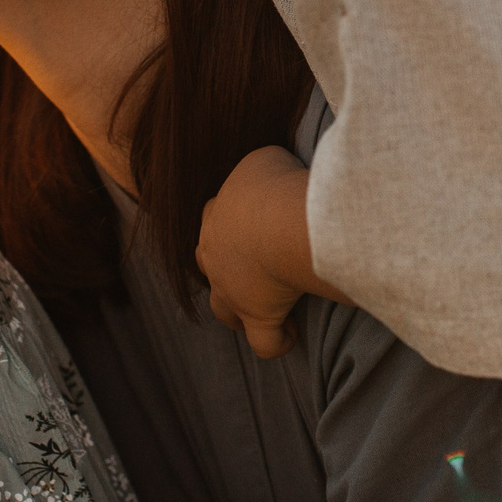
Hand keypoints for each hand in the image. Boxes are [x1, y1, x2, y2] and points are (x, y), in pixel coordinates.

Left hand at [197, 146, 317, 359]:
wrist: (283, 223)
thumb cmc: (274, 186)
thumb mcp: (262, 160)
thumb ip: (259, 169)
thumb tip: (271, 173)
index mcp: (215, 217)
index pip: (213, 218)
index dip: (230, 222)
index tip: (255, 224)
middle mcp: (215, 256)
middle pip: (210, 265)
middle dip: (225, 269)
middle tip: (252, 268)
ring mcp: (233, 291)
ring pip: (224, 310)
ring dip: (238, 312)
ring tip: (266, 310)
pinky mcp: (258, 316)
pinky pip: (265, 341)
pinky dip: (277, 342)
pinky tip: (291, 335)